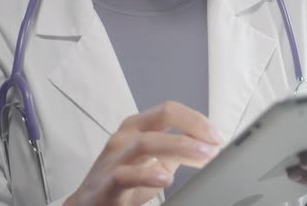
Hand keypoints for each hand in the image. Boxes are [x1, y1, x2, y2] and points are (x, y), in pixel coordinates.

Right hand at [64, 101, 222, 205]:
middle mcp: (126, 135)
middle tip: (215, 145)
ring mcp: (115, 158)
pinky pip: (126, 176)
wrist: (89, 205)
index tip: (217, 136)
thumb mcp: (157, 160)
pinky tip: (166, 179)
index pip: (171, 110)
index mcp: (138, 126)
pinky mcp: (106, 183)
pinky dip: (148, 175)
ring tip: (203, 157)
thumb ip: (179, 150)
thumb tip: (210, 147)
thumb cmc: (125, 179)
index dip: (197, 120)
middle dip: (194, 127)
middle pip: (163, 116)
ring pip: (147, 142)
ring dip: (181, 147)